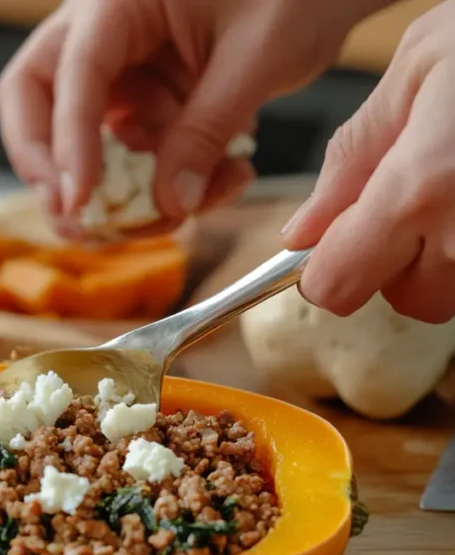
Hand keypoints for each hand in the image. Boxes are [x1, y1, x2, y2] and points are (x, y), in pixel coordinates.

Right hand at [0, 0, 385, 226]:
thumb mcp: (258, 56)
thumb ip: (207, 129)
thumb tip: (168, 203)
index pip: (72, 73)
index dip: (67, 142)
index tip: (77, 202)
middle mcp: (103, 32)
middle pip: (34, 99)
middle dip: (48, 166)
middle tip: (73, 217)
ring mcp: (121, 68)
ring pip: (83, 140)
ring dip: (122, 188)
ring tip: (181, 212)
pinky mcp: (145, 98)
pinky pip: (134, 153)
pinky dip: (165, 181)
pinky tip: (222, 181)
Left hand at [281, 0, 454, 323]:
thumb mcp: (421, 65)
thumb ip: (353, 155)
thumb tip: (304, 229)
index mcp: (421, 188)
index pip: (338, 286)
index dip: (328, 266)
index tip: (335, 239)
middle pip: (408, 299)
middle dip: (396, 261)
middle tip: (414, 195)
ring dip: (446, 255)